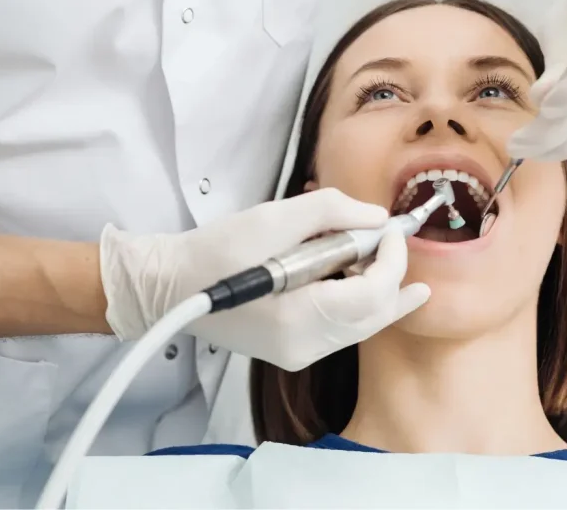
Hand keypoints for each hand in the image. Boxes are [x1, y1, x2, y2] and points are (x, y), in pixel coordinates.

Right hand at [99, 188, 429, 370]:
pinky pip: (342, 328)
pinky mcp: (292, 350)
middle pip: (375, 314)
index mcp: (298, 319)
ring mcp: (298, 354)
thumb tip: (376, 217)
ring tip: (377, 252)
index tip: (391, 227)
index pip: (372, 293)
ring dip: (376, 286)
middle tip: (397, 240)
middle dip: (393, 275)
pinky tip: (354, 274)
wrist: (169, 286)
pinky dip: (355, 300)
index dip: (392, 257)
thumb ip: (331, 212)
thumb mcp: (272, 218)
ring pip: (362, 324)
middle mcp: (304, 347)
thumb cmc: (213, 253)